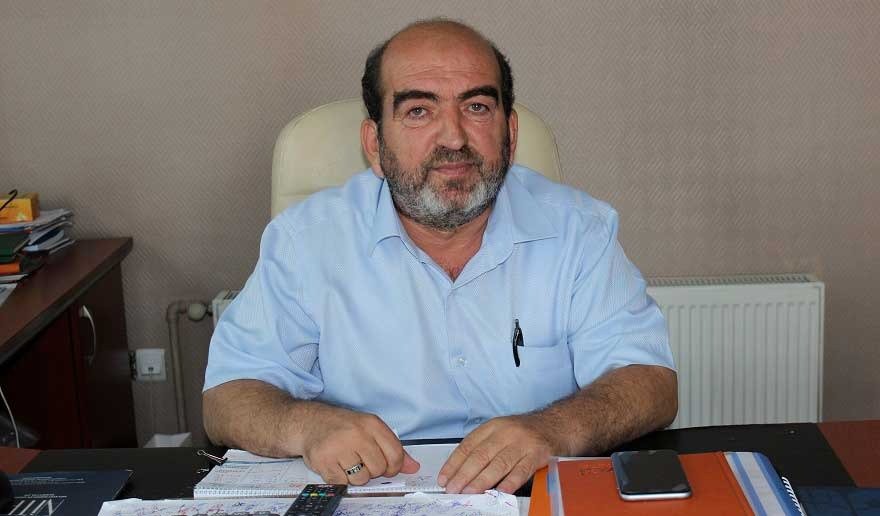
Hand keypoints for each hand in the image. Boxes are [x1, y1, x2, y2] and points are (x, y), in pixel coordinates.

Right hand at [300, 406, 419, 484]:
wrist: (309, 422)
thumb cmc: (342, 427)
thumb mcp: (370, 429)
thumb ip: (393, 448)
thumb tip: (413, 467)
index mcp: (372, 424)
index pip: (396, 455)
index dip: (394, 467)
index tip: (387, 467)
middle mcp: (356, 433)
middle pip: (378, 469)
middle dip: (371, 470)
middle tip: (360, 460)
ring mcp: (339, 447)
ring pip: (360, 479)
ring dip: (355, 476)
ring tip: (347, 461)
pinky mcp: (323, 460)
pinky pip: (341, 483)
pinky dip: (339, 479)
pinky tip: (336, 464)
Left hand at [438, 415, 558, 493]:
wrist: (559, 424)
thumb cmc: (527, 432)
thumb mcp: (503, 432)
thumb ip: (485, 447)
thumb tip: (462, 471)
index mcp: (493, 426)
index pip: (468, 445)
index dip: (454, 463)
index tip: (444, 478)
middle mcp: (506, 432)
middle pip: (480, 455)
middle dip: (464, 474)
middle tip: (453, 488)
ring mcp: (523, 442)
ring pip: (498, 463)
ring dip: (482, 480)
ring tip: (470, 491)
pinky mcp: (538, 453)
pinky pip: (522, 469)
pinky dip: (510, 481)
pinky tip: (501, 491)